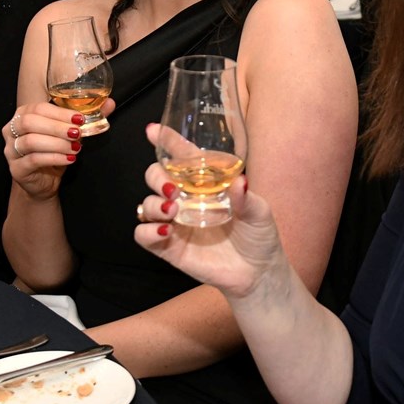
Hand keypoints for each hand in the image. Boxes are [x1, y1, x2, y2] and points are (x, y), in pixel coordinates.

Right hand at [3, 98, 114, 200]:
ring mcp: (11, 150)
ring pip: (31, 141)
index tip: (80, 119)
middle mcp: (12, 130)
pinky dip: (54, 158)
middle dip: (57, 127)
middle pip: (31, 122)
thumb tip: (109, 103)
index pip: (39, 108)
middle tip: (77, 133)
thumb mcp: (69, 133)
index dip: (61, 113)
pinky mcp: (16, 168)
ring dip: (57, 143)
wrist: (43, 182)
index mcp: (23, 115)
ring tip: (75, 147)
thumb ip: (87, 117)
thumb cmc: (53, 152)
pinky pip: (33, 160)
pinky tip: (69, 159)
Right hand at [132, 124, 288, 300]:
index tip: (152, 130)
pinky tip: (166, 231)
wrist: (258, 273)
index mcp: (204, 184)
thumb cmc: (259, 236)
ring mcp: (175, 223)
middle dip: (157, 176)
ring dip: (155, 204)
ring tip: (175, 210)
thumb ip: (246, 197)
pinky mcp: (169, 248)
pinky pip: (143, 235)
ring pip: (146, 204)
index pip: (181, 157)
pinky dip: (148, 231)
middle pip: (155, 176)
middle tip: (173, 189)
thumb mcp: (260, 212)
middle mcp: (185, 200)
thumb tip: (240, 181)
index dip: (166, 142)